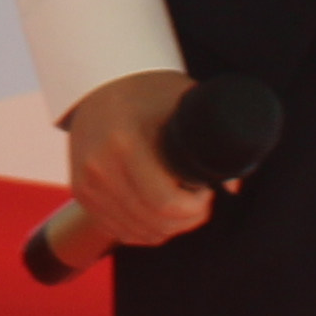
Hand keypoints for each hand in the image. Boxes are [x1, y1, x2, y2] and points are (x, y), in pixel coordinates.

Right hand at [58, 68, 216, 252]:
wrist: (97, 82)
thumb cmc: (147, 91)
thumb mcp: (183, 102)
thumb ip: (213, 140)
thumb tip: (233, 186)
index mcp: (123, 144)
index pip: (167, 203)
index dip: (197, 208)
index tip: (207, 191)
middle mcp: (99, 168)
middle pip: (154, 223)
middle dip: (187, 220)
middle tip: (199, 201)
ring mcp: (87, 184)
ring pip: (138, 232)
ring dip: (167, 227)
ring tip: (179, 203)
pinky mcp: (82, 194)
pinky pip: (121, 231)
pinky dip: (145, 229)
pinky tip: (158, 210)